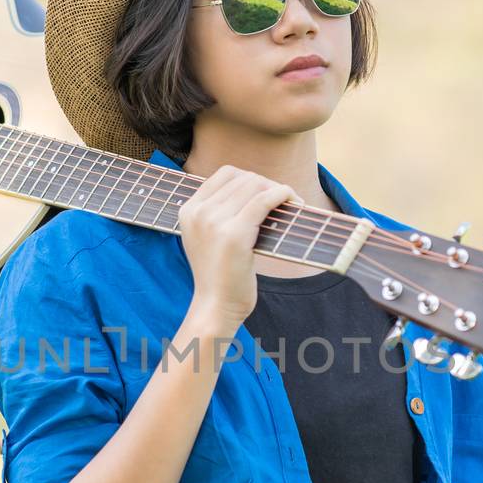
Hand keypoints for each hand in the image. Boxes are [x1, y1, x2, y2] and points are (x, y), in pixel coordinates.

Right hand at [177, 165, 301, 334]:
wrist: (215, 308)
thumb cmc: (220, 276)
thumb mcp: (209, 238)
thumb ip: (222, 213)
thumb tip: (260, 187)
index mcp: (188, 209)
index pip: (226, 174)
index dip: (252, 179)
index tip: (267, 194)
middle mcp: (198, 212)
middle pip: (243, 178)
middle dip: (269, 185)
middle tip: (285, 202)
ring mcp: (213, 222)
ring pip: (255, 185)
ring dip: (280, 190)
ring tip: (293, 204)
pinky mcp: (233, 234)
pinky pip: (264, 200)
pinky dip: (283, 194)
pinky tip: (294, 202)